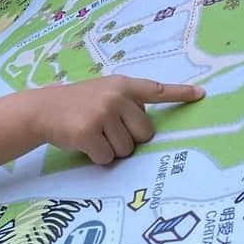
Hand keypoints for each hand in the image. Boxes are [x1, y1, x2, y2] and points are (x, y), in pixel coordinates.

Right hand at [41, 76, 203, 164]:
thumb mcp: (103, 93)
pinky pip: (107, 158)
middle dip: (130, 138)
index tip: (201, 94)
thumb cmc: (77, 104)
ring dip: (111, 149)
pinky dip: (97, 157)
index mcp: (122, 85)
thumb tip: (147, 130)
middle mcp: (115, 97)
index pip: (156, 90)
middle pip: (145, 133)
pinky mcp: (89, 132)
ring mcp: (102, 113)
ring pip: (127, 149)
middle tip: (107, 130)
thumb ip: (125, 103)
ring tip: (93, 134)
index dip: (180, 93)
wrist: (42, 109)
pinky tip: (84, 143)